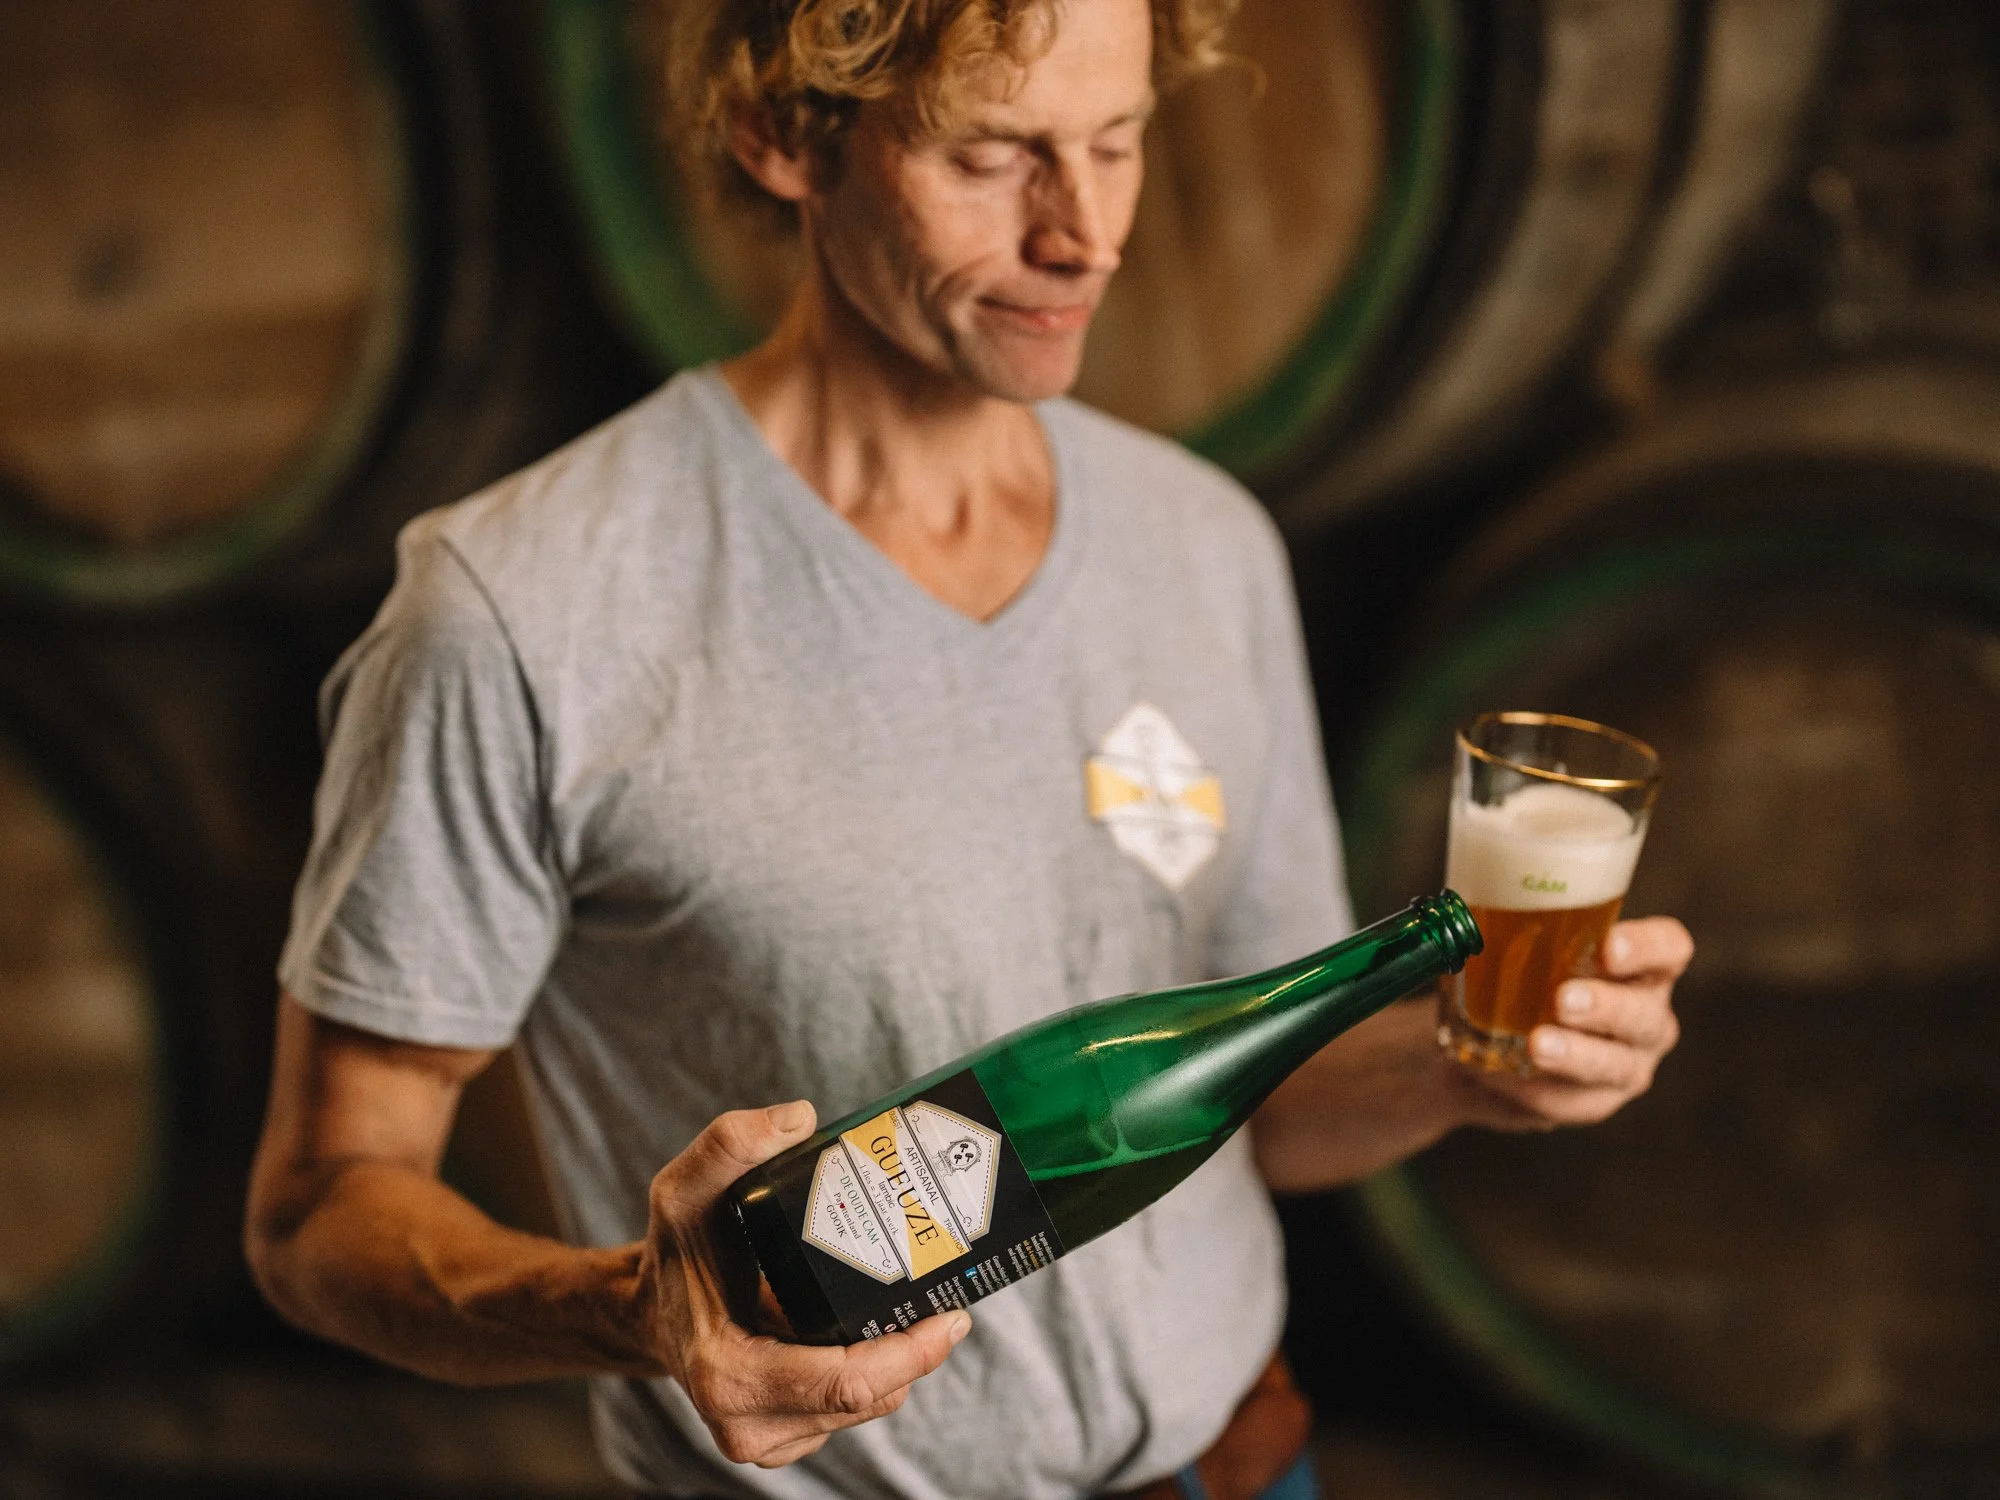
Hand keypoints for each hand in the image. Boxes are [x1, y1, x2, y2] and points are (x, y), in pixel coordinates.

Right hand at [636, 1102, 970, 1466]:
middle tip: (948, 1303)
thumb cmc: (673, 1255)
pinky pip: (849, 1410)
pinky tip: (879, 1330)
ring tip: (914, 1307)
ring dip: (896, 1364)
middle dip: (915, 1354)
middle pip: (865, 1400)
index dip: (908, 1355)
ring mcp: (765, 1439)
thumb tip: (799, 1119)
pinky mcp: (782, 1437)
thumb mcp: (685, 1191)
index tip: (950, 1318)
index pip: (843, 1383)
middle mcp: (745, 1424)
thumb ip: (730, 1144)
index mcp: (727, 1375)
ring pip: (864, 1409)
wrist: (647, 1312)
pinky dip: (873, 1375)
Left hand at [1454, 916, 1691, 1130]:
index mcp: (1638, 966)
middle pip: (1645, 1013)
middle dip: (1605, 1007)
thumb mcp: (1513, 944)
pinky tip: (1503, 1075)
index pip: (1668, 948)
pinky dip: (1535, 1088)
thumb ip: (1502, 926)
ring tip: (1536, 1046)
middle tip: (1562, 1000)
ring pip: (1615, 1065)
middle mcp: (1646, 1016)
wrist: (1479, 1042)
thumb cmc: (1513, 976)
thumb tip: (1462, 917)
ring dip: (1576, 1055)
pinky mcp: (1594, 1102)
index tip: (1608, 946)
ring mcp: (1626, 1064)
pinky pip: (1571, 1101)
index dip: (1647, 947)